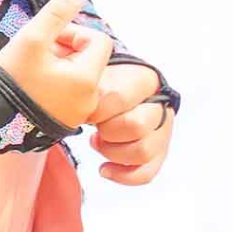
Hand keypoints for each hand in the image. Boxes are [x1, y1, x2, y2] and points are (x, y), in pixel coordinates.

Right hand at [0, 0, 112, 131]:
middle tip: (38, 52)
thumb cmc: (11, 80)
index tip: (49, 37)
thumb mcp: (32, 38)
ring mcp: (79, 115)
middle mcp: (90, 100)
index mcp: (87, 79)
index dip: (74, 32)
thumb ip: (57, 13)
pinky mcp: (66, 123)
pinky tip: (34, 86)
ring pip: (79, 77)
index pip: (98, 40)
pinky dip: (57, 85)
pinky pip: (70, 96)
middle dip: (66, 49)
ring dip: (61, 66)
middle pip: (89, 60)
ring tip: (33, 69)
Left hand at [88, 62, 173, 184]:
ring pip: (143, 151)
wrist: (112, 90)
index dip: (97, 109)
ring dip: (113, 152)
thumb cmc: (97, 81)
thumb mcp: (90, 66)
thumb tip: (70, 55)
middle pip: (136, 126)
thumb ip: (82, 62)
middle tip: (95, 127)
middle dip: (108, 131)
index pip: (119, 97)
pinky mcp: (159, 152)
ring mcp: (162, 130)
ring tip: (97, 141)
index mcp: (144, 78)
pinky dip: (124, 176)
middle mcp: (160, 104)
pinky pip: (147, 172)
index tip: (86, 109)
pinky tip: (103, 170)